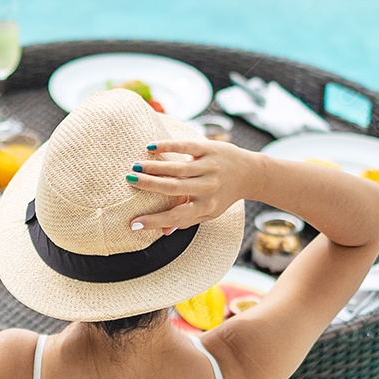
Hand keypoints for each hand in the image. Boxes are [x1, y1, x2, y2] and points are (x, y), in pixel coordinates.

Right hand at [127, 139, 258, 233]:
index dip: (155, 221)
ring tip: (135, 167)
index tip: (133, 224)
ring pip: (177, 168)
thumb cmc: (222, 195)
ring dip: (154, 167)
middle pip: (174, 188)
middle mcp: (208, 187)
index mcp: (206, 206)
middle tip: (129, 181)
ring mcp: (209, 167)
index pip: (176, 216)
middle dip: (150, 185)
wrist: (250, 173)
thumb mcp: (208, 212)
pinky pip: (185, 147)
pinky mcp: (209, 149)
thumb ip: (186, 220)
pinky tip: (150, 147)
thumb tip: (163, 232)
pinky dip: (167, 146)